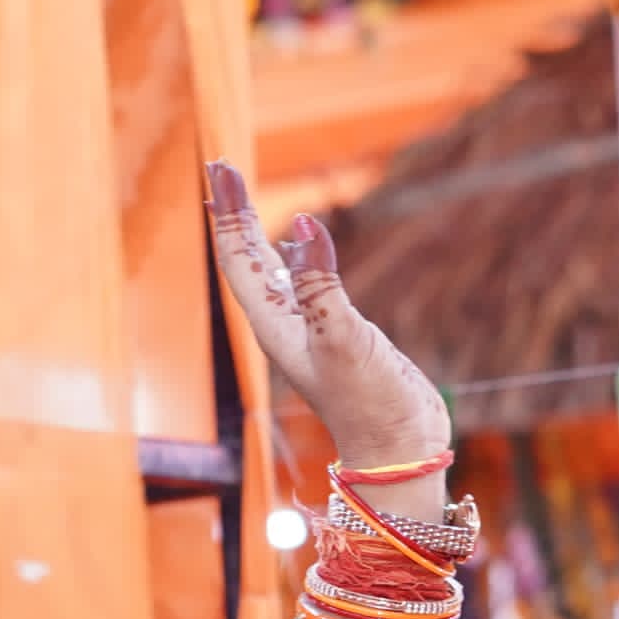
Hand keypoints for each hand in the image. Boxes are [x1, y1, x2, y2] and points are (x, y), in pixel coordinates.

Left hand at [205, 160, 447, 471]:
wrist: (399, 450)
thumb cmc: (370, 404)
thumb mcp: (345, 339)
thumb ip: (321, 285)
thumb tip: (303, 225)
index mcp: (275, 325)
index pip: (240, 256)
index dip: (230, 212)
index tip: (220, 167)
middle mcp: (283, 325)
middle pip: (247, 258)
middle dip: (233, 212)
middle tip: (220, 167)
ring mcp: (308, 331)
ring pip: (270, 270)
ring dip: (255, 232)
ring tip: (241, 198)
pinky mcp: (336, 335)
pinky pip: (303, 284)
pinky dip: (295, 256)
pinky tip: (298, 245)